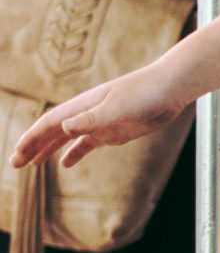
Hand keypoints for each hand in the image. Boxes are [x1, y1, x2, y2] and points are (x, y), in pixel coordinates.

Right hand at [11, 59, 191, 175]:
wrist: (171, 87)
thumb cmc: (145, 92)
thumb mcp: (117, 107)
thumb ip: (91, 119)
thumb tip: (64, 126)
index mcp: (83, 105)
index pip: (49, 123)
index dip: (31, 138)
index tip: (16, 154)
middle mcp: (87, 113)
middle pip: (53, 132)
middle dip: (33, 147)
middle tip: (14, 164)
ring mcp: (100, 122)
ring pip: (67, 138)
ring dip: (48, 150)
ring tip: (32, 164)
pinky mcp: (115, 130)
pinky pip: (88, 144)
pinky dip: (75, 153)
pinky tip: (65, 164)